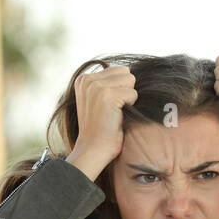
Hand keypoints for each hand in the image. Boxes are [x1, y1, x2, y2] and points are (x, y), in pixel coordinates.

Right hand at [66, 65, 136, 180]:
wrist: (93, 149)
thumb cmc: (101, 128)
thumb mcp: (97, 100)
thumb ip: (108, 84)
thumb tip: (129, 74)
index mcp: (84, 78)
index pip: (118, 70)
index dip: (121, 89)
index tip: (109, 106)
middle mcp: (88, 79)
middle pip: (125, 73)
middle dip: (126, 91)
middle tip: (114, 110)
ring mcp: (96, 86)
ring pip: (130, 81)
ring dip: (128, 98)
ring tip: (115, 112)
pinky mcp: (107, 95)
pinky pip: (133, 94)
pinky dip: (130, 107)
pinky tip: (117, 117)